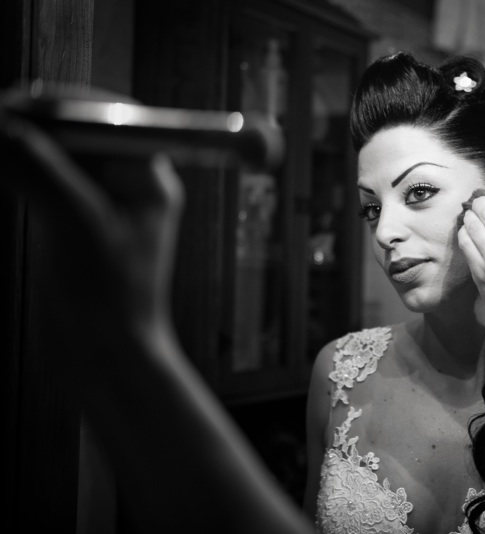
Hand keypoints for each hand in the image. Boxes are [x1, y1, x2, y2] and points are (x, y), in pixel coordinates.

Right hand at [1, 114, 183, 352]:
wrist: (104, 358)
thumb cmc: (110, 297)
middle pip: (72, 129)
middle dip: (28, 121)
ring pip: (50, 154)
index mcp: (147, 176)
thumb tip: (0, 122)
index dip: (54, 103)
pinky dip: (13, 170)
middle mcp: (125, 182)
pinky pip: (37, 180)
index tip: (11, 104)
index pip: (103, 114)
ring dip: (16, 145)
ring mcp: (96, 202)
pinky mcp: (68, 223)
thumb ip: (38, 167)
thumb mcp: (74, 223)